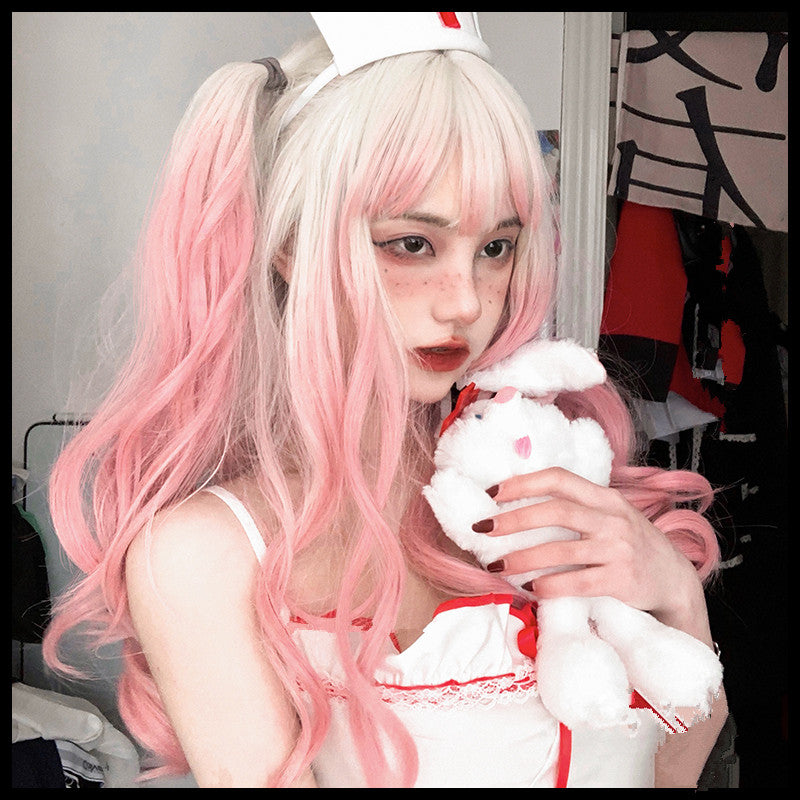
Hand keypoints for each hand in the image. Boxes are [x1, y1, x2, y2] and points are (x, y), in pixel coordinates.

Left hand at [480, 467, 702, 623]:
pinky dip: (548, 585)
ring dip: (522, 558)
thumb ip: (579, 508)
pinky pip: (576, 582)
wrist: (675, 582)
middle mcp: (613, 518)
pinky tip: (530, 588)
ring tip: (496, 565)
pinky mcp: (621, 580)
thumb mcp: (612, 517)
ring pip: (560, 549)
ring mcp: (618, 549)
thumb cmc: (632, 546)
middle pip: (556, 511)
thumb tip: (519, 506)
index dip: (522, 483)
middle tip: (484, 529)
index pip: (559, 479)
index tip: (492, 493)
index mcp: (606, 498)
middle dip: (514, 520)